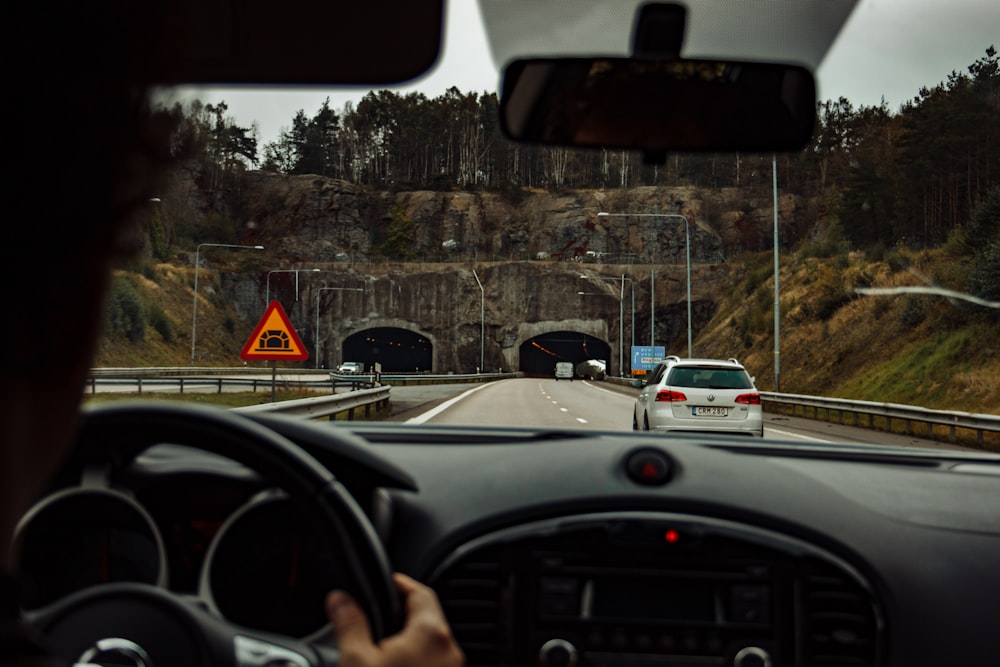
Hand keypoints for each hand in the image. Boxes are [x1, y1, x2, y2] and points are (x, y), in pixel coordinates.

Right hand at [326, 572, 464, 666]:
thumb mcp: (356, 661)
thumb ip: (349, 624)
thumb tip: (339, 599)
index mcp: (432, 633)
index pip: (420, 591)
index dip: (399, 584)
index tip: (384, 583)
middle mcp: (450, 651)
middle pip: (428, 617)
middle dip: (402, 612)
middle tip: (378, 613)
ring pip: (431, 643)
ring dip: (409, 639)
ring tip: (380, 644)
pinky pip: (433, 663)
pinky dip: (415, 659)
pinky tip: (393, 666)